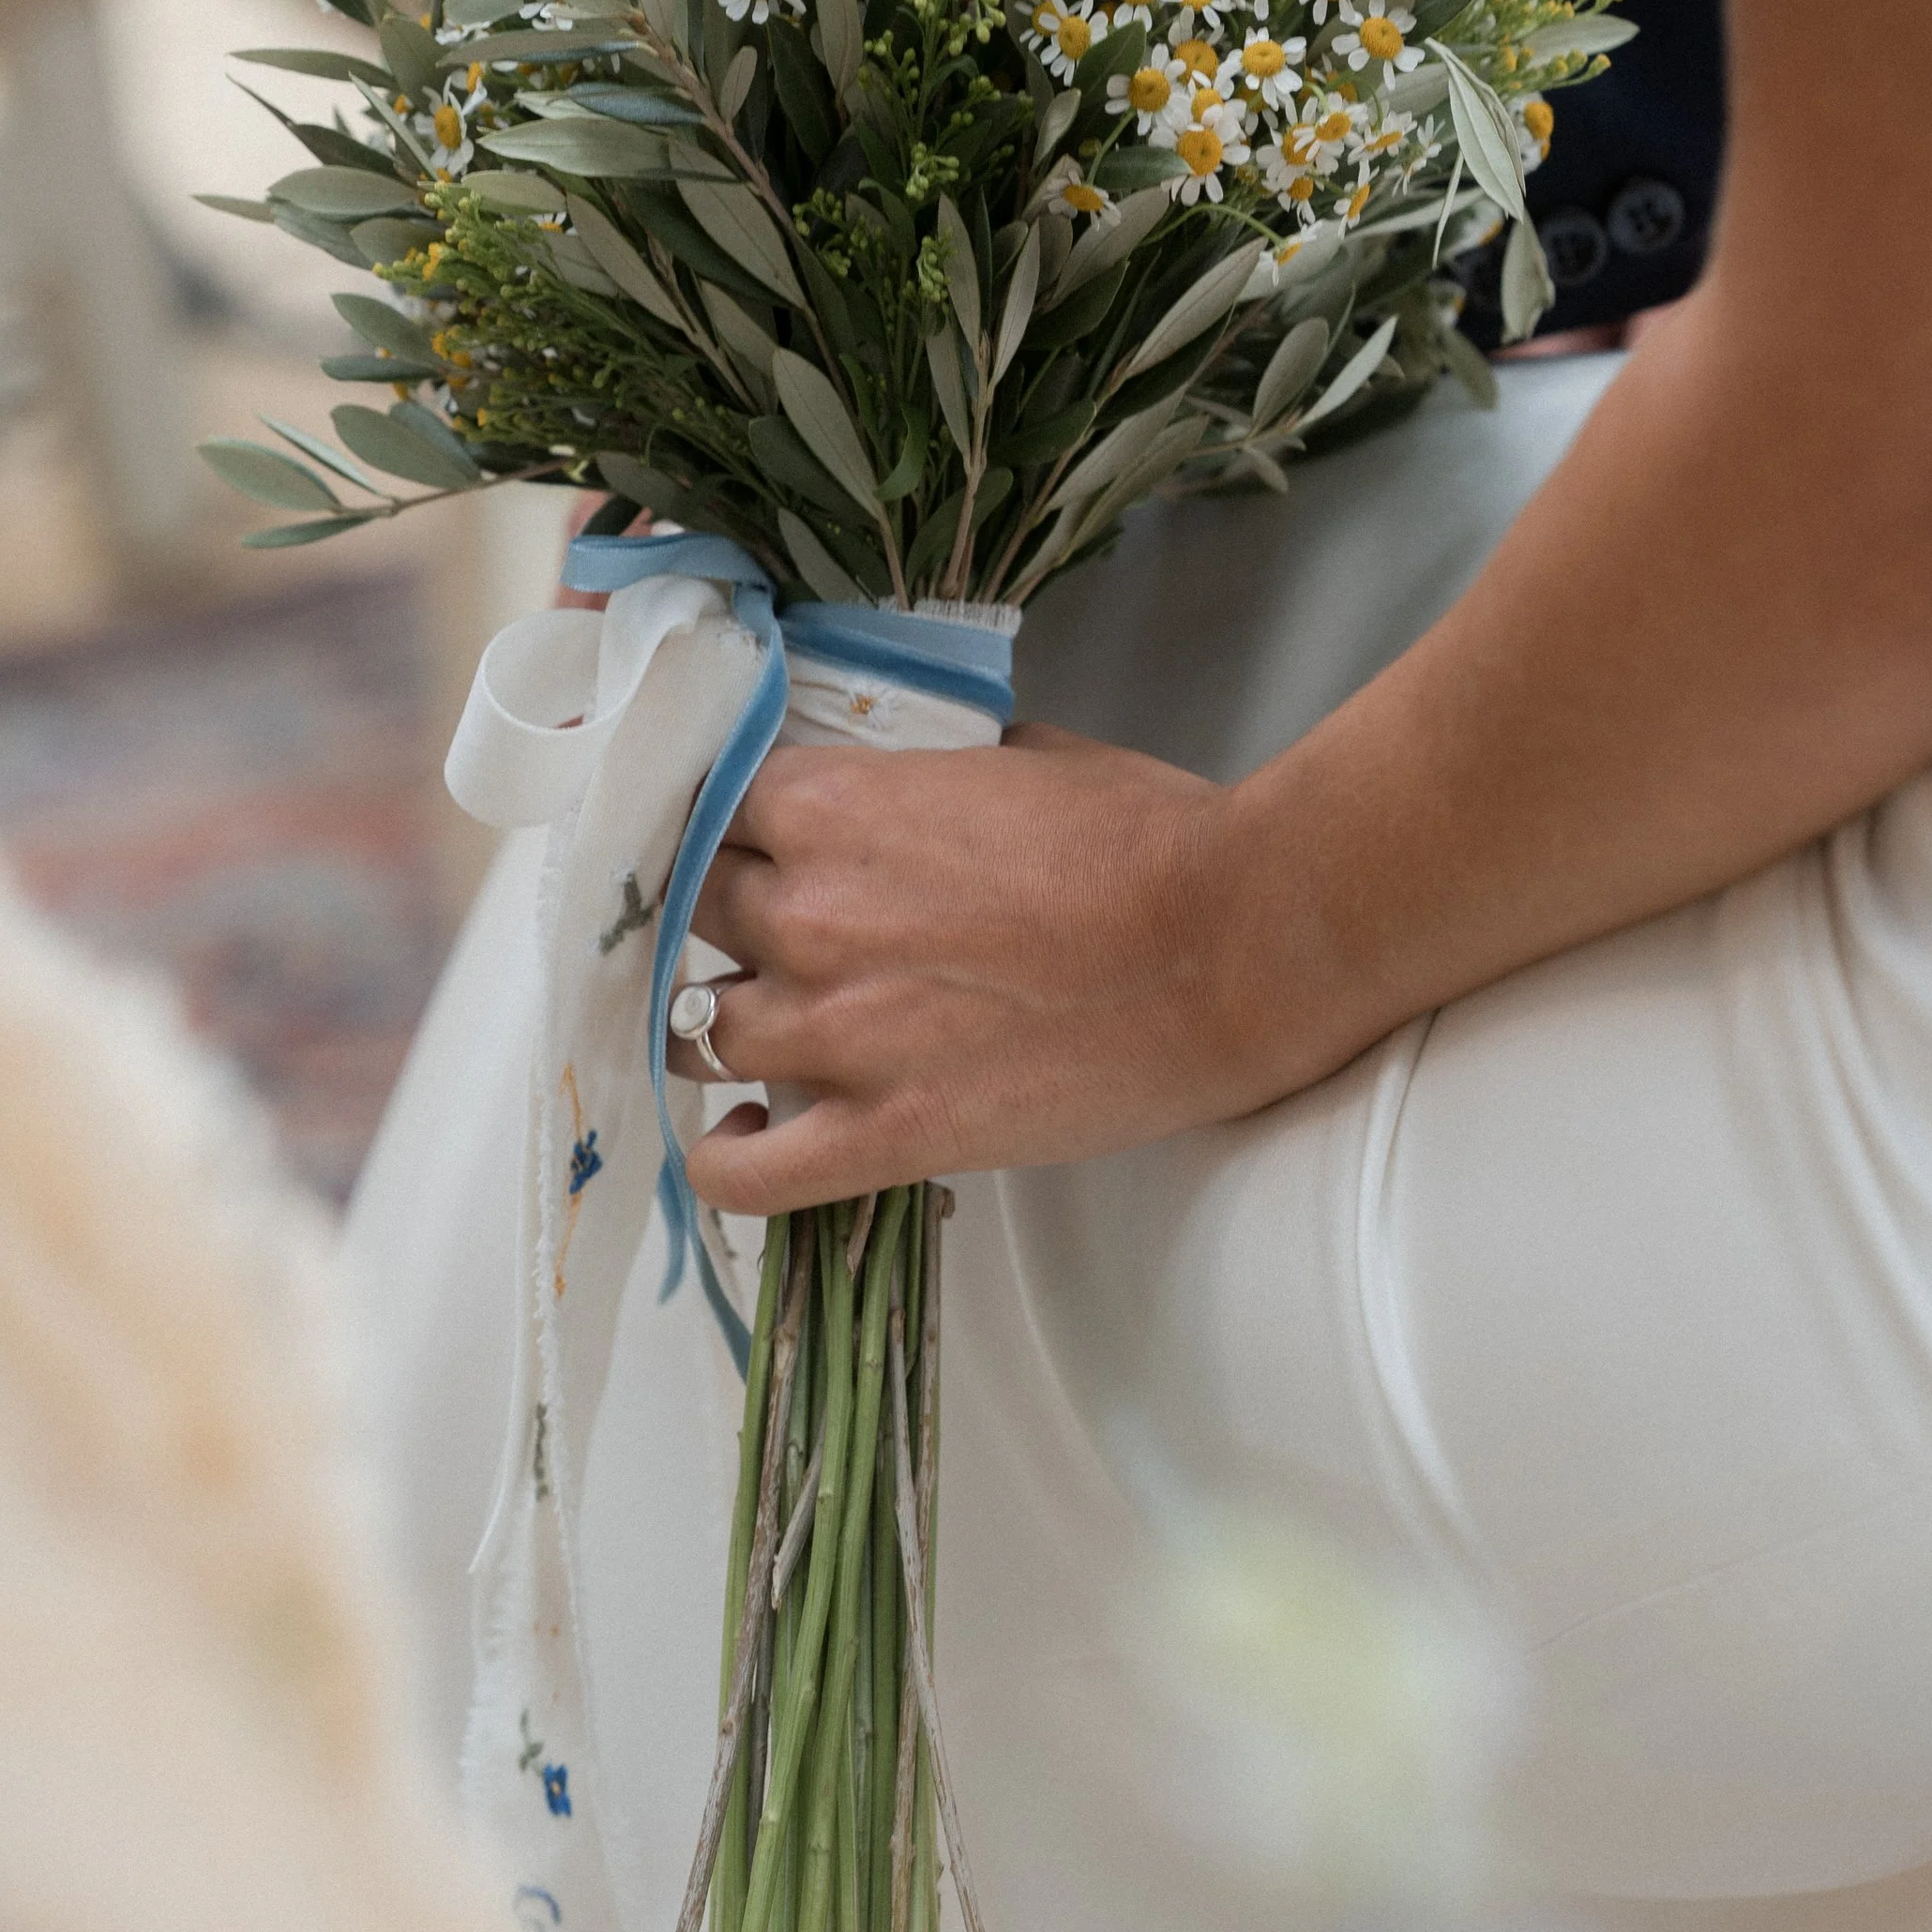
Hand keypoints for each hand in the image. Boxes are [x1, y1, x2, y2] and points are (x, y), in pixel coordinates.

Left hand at [675, 724, 1246, 1216]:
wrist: (1234, 946)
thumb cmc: (1152, 842)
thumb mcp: (1026, 758)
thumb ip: (936, 775)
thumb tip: (928, 784)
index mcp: (833, 807)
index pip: (710, 811)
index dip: (735, 830)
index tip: (760, 846)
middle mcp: (806, 917)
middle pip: (697, 915)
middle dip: (732, 919)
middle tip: (781, 933)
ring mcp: (834, 1034)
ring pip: (701, 1032)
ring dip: (731, 1025)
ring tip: (774, 1028)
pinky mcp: (883, 1134)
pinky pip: (745, 1173)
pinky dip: (727, 1158)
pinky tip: (746, 1135)